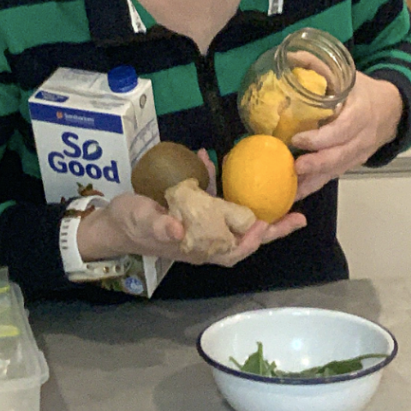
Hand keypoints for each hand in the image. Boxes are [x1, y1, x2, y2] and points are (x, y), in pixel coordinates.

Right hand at [75, 153, 306, 266]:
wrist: (112, 222)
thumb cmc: (130, 225)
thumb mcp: (142, 222)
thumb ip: (159, 226)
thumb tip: (177, 229)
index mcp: (197, 248)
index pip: (234, 249)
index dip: (252, 240)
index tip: (268, 225)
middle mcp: (205, 240)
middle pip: (245, 237)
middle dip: (271, 227)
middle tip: (298, 216)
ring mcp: (202, 226)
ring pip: (236, 220)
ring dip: (257, 208)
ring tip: (281, 194)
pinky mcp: (194, 210)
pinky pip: (216, 200)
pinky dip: (222, 184)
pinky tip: (216, 161)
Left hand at [290, 72, 402, 199]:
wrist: (392, 110)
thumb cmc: (364, 92)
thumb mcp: (347, 75)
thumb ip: (320, 66)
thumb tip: (290, 55)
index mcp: (361, 114)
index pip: (343, 130)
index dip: (321, 138)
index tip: (298, 139)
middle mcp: (362, 137)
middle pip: (340, 155)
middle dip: (317, 164)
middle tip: (294, 167)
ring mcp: (359, 153)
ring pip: (337, 170)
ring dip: (314, 180)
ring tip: (291, 188)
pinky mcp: (353, 163)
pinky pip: (334, 176)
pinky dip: (316, 185)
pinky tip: (297, 192)